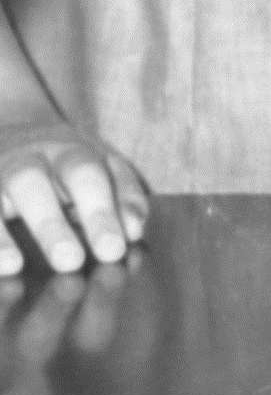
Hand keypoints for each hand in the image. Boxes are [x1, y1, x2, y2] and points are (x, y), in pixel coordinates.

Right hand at [0, 115, 147, 273]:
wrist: (15, 129)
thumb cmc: (70, 163)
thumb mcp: (104, 167)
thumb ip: (124, 197)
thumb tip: (133, 231)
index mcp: (69, 152)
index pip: (87, 177)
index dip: (100, 212)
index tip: (112, 251)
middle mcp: (26, 160)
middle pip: (32, 182)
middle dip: (50, 223)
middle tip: (70, 262)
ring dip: (1, 234)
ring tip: (13, 266)